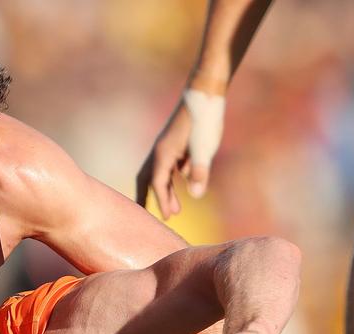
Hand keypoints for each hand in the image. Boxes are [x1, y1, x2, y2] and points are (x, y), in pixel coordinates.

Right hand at [138, 103, 194, 218]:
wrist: (206, 93)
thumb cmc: (204, 120)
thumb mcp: (205, 148)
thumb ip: (200, 171)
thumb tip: (196, 196)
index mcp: (163, 154)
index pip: (157, 183)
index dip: (161, 202)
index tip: (167, 219)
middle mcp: (161, 152)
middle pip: (148, 180)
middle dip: (148, 200)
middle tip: (148, 220)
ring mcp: (168, 147)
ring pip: (161, 174)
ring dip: (165, 192)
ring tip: (175, 211)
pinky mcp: (177, 143)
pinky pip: (170, 167)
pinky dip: (173, 179)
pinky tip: (186, 182)